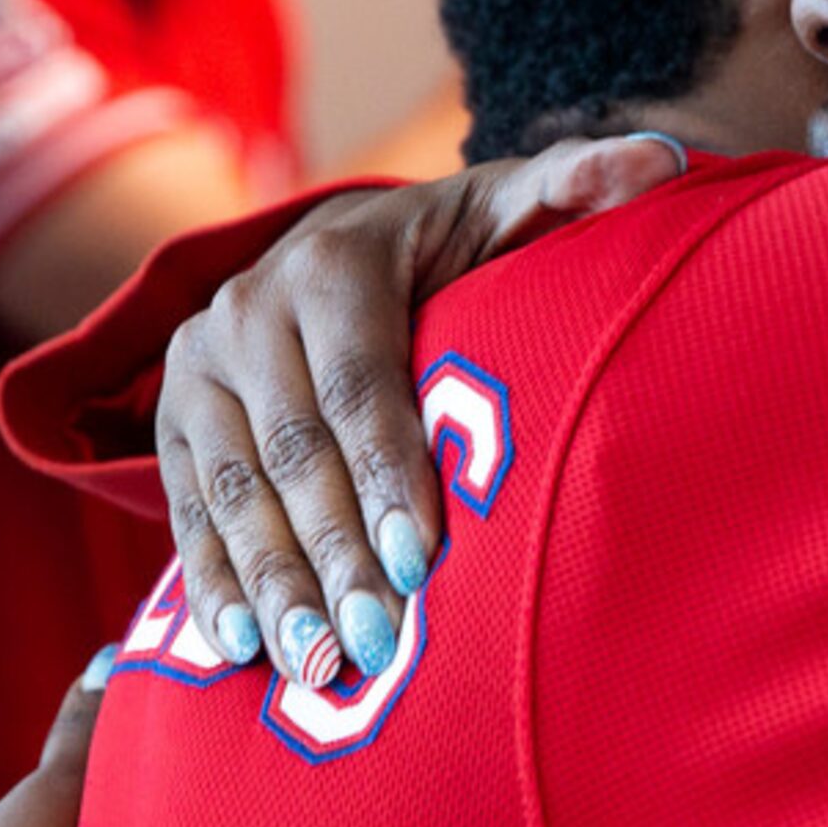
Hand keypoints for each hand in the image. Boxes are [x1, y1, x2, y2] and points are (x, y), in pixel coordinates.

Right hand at [156, 134, 687, 686]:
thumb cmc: (455, 248)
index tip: (426, 561)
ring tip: (314, 664)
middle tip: (374, 642)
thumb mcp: (509, 207)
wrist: (341, 254)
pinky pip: (186, 513)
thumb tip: (657, 162)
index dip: (389, 473)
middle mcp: (246, 309)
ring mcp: (195, 370)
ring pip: (231, 491)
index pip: (359, 383)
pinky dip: (211, 585)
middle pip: (292, 450)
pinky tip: (242, 651)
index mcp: (331, 263)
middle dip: (334, 552)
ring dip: (270, 584)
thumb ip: (574, 187)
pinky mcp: (170, 426)